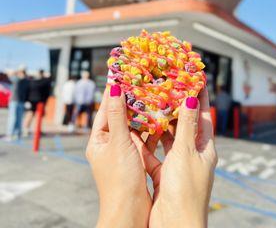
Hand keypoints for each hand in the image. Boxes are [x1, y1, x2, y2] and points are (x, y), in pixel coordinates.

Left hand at [86, 84, 151, 227]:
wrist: (131, 215)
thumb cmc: (120, 179)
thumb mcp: (118, 143)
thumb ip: (117, 116)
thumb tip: (113, 89)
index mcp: (99, 140)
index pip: (105, 109)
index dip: (114, 91)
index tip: (123, 73)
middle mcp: (110, 144)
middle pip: (122, 116)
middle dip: (133, 100)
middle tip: (145, 82)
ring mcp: (125, 152)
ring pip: (136, 127)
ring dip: (146, 113)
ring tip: (157, 95)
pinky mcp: (138, 159)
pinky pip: (146, 139)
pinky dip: (154, 129)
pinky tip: (164, 118)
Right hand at [133, 89, 216, 227]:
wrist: (174, 226)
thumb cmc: (185, 189)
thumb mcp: (186, 152)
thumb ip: (186, 125)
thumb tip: (191, 98)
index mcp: (204, 149)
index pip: (204, 116)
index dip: (201, 96)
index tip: (197, 78)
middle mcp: (193, 155)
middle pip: (185, 125)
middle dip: (177, 106)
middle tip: (167, 87)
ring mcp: (178, 165)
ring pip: (168, 138)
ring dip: (160, 123)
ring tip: (151, 104)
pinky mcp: (163, 174)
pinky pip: (154, 153)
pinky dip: (147, 143)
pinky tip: (137, 130)